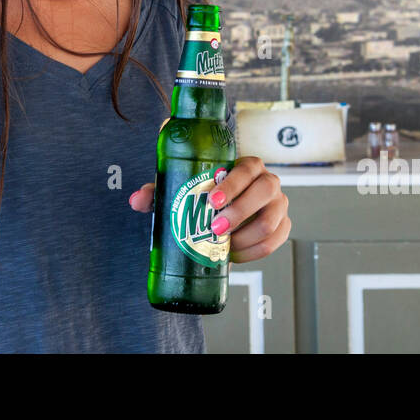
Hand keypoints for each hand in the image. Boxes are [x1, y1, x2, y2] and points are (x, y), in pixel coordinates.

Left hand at [128, 156, 289, 262]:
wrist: (223, 207)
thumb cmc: (203, 193)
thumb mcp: (181, 187)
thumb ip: (159, 191)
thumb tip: (137, 200)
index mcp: (248, 165)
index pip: (248, 168)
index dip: (232, 185)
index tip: (212, 201)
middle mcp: (268, 181)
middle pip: (265, 193)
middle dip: (239, 213)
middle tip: (214, 228)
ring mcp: (279, 204)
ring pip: (271, 221)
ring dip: (246, 236)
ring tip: (224, 246)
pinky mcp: (282, 226)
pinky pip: (275, 241)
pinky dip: (255, 251)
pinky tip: (235, 254)